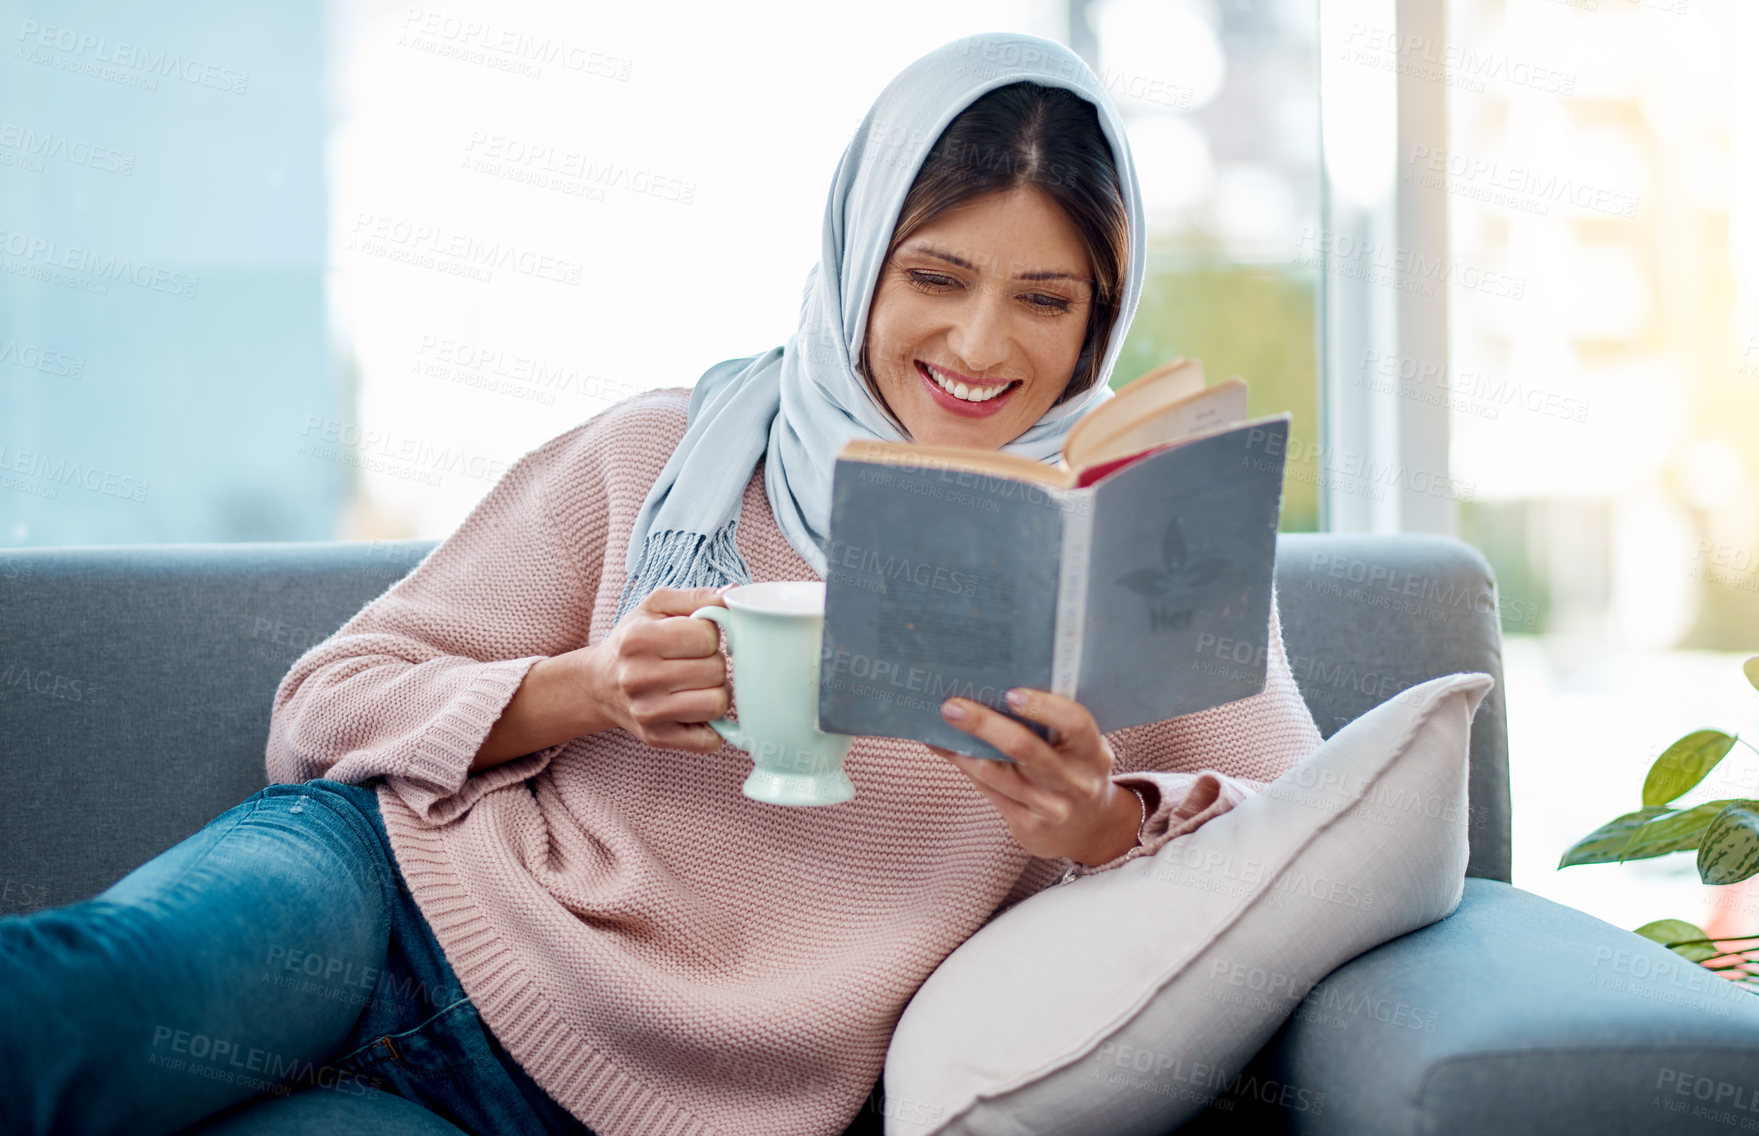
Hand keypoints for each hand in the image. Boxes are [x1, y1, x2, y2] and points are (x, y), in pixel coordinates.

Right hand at [579, 585, 730, 753]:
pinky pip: (710, 740)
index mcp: (639, 639)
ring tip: (700, 685)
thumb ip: (696, 597)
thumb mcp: (656, 607)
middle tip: (699, 662)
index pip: (707, 636)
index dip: (710, 634)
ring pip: (717, 704)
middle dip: (715, 663)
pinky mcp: (657, 739)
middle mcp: (638, 677)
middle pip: (716, 670)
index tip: (697, 637)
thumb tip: (734, 593)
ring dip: (717, 693)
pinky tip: (697, 710)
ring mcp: (647, 712)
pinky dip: (713, 726)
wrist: (600, 683)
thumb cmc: (634, 640)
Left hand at [931, 688, 1142, 865]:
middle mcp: (1075, 782)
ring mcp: (1052, 808)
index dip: (1044, 707)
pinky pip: (988, 791)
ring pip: (998, 773)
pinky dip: (963, 766)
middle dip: (985, 725)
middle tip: (953, 706)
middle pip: (1026, 750)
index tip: (1011, 693)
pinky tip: (943, 747)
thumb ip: (1053, 725)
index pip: (1075, 723)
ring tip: (938, 724)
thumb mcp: (1080, 748)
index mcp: (1092, 753)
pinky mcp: (1028, 826)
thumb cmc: (1075, 771)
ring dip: (963, 748)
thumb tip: (996, 687)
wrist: (1091, 829)